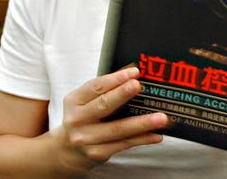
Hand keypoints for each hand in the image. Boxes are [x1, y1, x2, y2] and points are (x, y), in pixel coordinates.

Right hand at [52, 66, 168, 174]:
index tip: (133, 72)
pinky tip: (156, 134)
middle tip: (139, 86)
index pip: (96, 87)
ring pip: (117, 129)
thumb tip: (131, 71)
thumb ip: (105, 87)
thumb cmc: (82, 117)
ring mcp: (87, 139)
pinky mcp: (98, 153)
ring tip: (160, 117)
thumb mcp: (85, 100)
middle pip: (104, 106)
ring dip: (141, 123)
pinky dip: (142, 139)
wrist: (66, 150)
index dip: (115, 78)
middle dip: (123, 94)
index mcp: (74, 101)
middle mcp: (77, 120)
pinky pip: (124, 144)